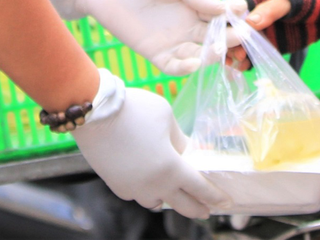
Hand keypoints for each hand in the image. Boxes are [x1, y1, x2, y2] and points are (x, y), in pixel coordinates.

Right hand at [70, 72, 228, 219]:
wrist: (94, 113)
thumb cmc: (134, 110)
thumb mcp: (166, 116)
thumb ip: (179, 138)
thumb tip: (184, 150)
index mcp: (173, 169)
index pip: (201, 189)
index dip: (215, 196)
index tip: (225, 202)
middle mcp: (155, 186)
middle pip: (183, 206)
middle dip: (198, 208)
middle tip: (206, 209)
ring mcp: (134, 189)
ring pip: (157, 203)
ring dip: (169, 200)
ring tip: (174, 194)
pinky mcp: (116, 186)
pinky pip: (137, 195)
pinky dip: (146, 192)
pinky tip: (148, 183)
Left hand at [75, 0, 231, 75]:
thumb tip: (222, 9)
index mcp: (195, 4)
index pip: (222, 14)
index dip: (235, 14)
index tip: (242, 10)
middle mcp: (188, 25)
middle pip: (217, 36)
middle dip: (230, 37)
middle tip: (240, 35)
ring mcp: (173, 40)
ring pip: (200, 54)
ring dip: (211, 55)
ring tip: (217, 49)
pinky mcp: (155, 53)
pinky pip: (174, 66)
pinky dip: (186, 68)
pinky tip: (194, 63)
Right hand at [230, 0, 319, 63]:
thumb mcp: (289, 0)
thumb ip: (270, 9)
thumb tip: (250, 22)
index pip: (232, 12)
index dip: (227, 25)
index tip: (227, 38)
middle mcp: (251, 15)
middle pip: (233, 30)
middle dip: (232, 42)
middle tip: (237, 55)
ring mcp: (260, 31)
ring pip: (241, 43)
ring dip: (237, 53)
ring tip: (238, 64)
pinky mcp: (268, 44)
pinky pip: (254, 53)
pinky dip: (247, 61)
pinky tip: (243, 68)